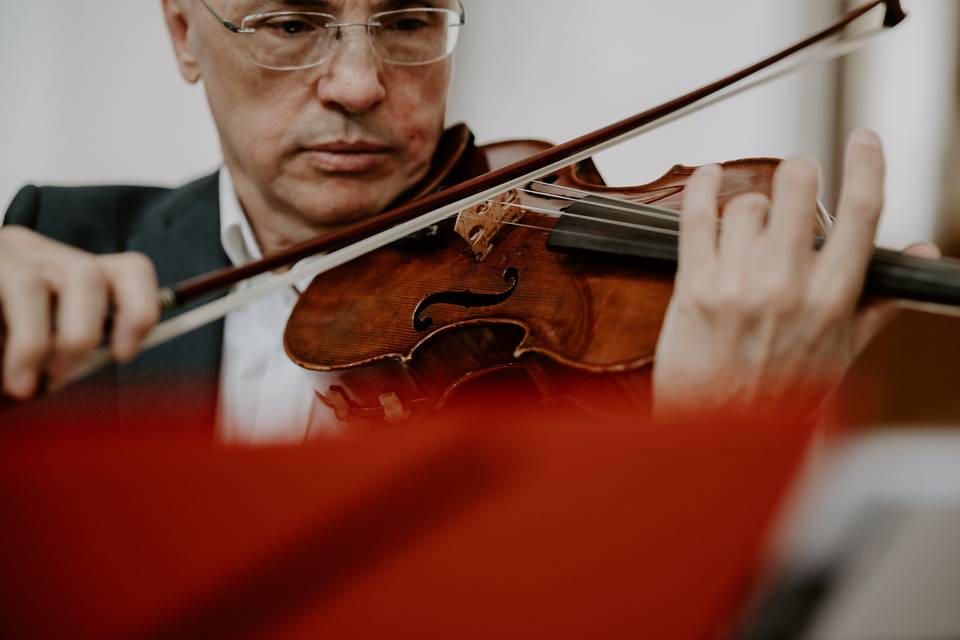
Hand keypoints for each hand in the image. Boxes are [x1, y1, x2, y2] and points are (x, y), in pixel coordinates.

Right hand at [0, 226, 159, 399]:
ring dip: (32, 343)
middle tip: (59, 375)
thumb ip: (68, 353)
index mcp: (67, 268)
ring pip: (29, 285)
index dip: (139, 310)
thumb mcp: (40, 341)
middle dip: (80, 333)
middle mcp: (35, 251)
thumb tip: (99, 366)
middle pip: (86, 275)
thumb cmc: (2, 339)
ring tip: (21, 383)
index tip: (123, 353)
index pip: (130, 270)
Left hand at [653, 129, 937, 417]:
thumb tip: (920, 251)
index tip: (864, 139)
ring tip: (745, 239)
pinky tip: (705, 176)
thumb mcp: (842, 352)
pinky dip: (701, 186)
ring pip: (746, 204)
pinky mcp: (693, 287)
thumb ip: (880, 298)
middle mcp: (788, 286)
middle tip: (793, 183)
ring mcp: (738, 285)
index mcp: (833, 300)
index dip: (867, 165)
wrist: (716, 433)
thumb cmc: (781, 394)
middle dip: (797, 176)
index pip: (862, 214)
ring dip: (747, 211)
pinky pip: (696, 216)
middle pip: (797, 188)